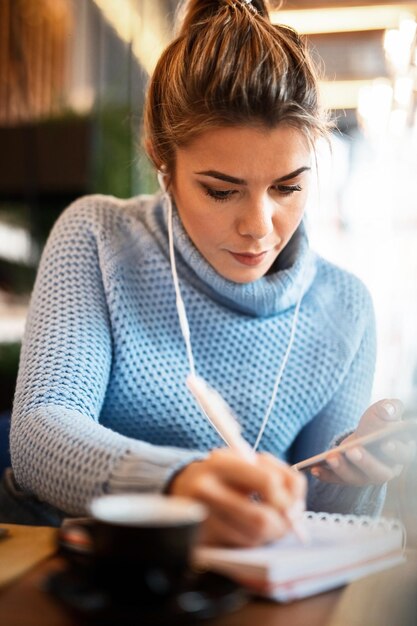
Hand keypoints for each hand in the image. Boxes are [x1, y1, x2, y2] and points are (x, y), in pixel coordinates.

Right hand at [168, 448, 305, 546]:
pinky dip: (253, 541)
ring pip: (253, 539)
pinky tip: (251, 528)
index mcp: (221, 463)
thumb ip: (276, 474)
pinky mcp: (201, 539)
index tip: (293, 503)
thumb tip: (296, 508)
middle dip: (282, 525)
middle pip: (261, 520)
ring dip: (270, 535)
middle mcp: (206, 490)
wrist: (184, 486)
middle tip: (287, 521)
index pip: (268, 482)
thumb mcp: (245, 460)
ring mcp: (202, 518)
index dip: (288, 497)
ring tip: (270, 523)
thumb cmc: (225, 472)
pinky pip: (240, 547)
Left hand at [311, 398, 415, 485]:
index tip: (386, 443)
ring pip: (357, 479)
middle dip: (365, 462)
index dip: (397, 451)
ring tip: (330, 457)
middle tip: (352, 450)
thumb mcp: (384, 411)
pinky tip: (314, 468)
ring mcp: (367, 477)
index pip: (404, 455)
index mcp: (401, 453)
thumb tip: (388, 410)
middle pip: (379, 472)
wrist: (365, 435)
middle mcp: (387, 470)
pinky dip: (326, 476)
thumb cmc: (378, 423)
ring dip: (342, 469)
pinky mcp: (350, 479)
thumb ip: (390, 408)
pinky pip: (338, 481)